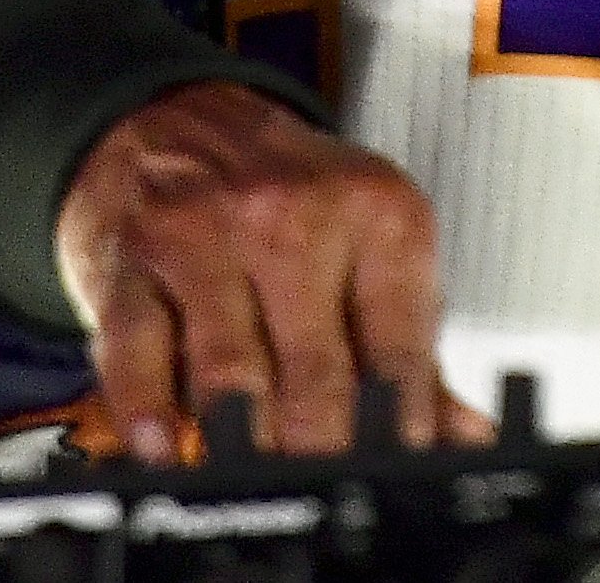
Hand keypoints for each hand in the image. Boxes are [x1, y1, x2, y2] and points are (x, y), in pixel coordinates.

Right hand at [54, 83, 465, 461]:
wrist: (168, 115)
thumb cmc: (275, 193)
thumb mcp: (365, 244)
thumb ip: (412, 348)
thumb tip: (466, 436)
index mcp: (374, 212)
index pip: (399, 348)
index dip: (401, 427)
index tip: (397, 467)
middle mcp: (292, 213)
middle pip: (318, 372)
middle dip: (323, 449)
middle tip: (327, 484)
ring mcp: (206, 232)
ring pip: (232, 369)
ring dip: (245, 440)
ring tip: (256, 476)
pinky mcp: (133, 258)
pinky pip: (138, 348)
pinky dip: (150, 407)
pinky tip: (163, 443)